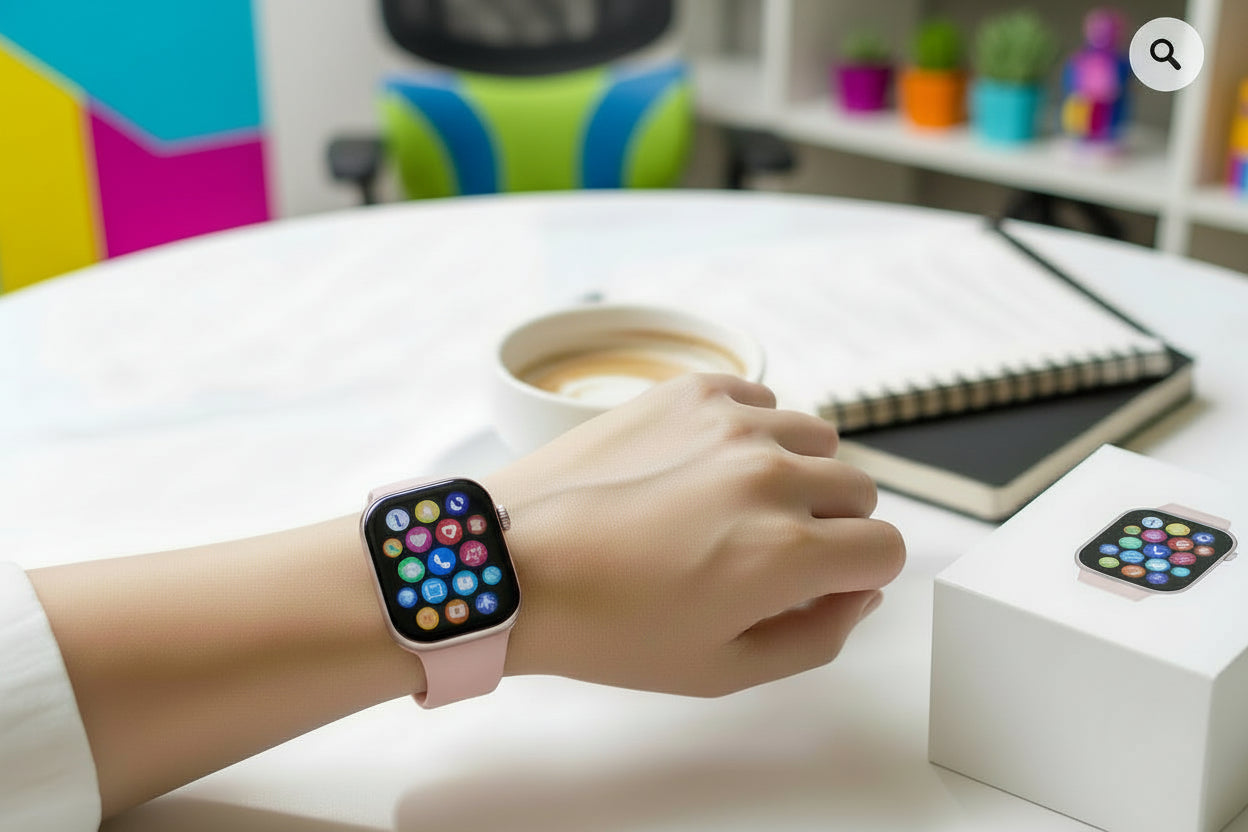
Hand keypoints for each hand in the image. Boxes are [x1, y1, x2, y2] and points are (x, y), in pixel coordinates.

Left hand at [486, 374, 904, 696]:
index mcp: (786, 553)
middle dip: (831, 528)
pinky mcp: (689, 391)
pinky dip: (751, 431)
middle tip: (765, 554)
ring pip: (817, 440)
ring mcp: (730, 424)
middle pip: (858, 491)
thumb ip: (817, 637)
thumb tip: (859, 593)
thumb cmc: (607, 629)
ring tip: (731, 507)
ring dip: (796, 474)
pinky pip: (762, 400)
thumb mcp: (722, 670)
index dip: (858, 577)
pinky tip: (703, 466)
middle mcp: (770, 477)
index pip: (887, 549)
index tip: (817, 586)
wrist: (511, 564)